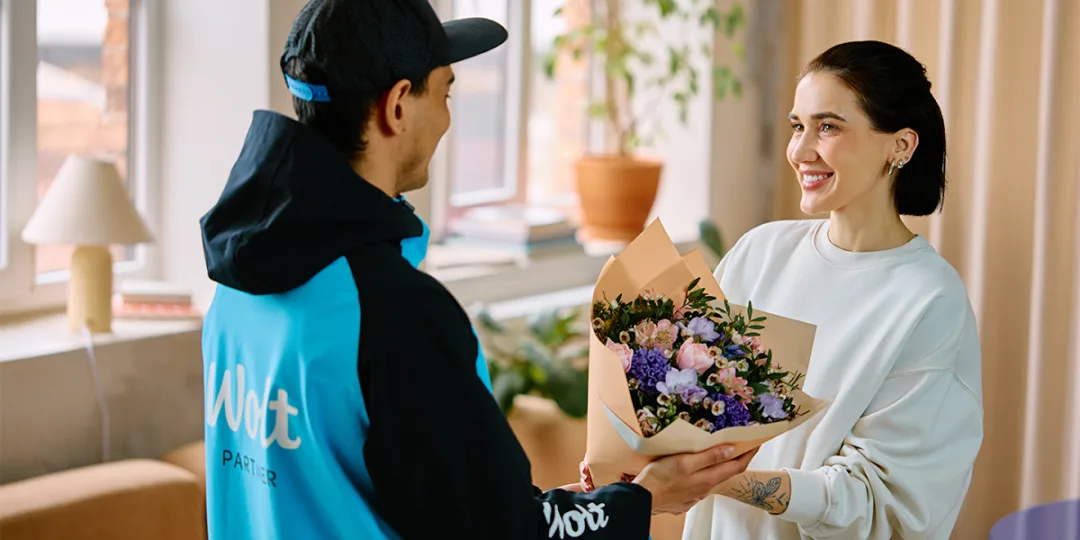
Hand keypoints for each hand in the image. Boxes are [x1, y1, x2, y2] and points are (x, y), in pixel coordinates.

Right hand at [580, 445, 756, 514]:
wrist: (642, 499)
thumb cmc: (660, 478)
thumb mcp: (684, 462)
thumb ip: (709, 457)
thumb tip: (731, 450)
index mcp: (708, 478)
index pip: (736, 466)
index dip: (749, 454)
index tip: (757, 442)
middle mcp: (705, 488)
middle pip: (727, 472)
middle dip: (737, 458)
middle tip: (742, 443)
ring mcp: (694, 494)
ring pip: (713, 477)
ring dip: (720, 465)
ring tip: (720, 451)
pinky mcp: (684, 497)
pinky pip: (699, 483)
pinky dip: (705, 472)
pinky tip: (697, 467)